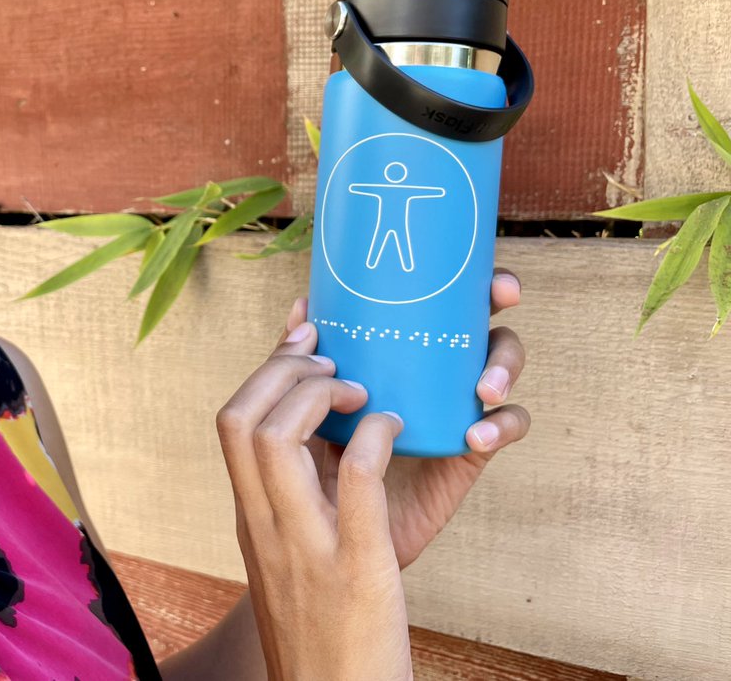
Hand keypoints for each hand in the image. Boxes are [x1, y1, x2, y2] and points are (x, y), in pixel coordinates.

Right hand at [217, 325, 412, 680]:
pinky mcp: (356, 565)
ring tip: (357, 390)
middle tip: (332, 361)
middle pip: (239, 418)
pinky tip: (393, 428)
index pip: (230, 421)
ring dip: (317, 394)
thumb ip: (298, 493)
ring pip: (274, 439)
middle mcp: (264, 525)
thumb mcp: (296, 552)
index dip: (265, 366)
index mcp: (251, 517)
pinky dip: (372, 435)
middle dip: (284, 369)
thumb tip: (313, 431)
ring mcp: (305, 544)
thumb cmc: (326, 622)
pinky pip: (355, 479)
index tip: (303, 337)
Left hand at [299, 271, 529, 567]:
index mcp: (395, 344)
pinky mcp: (471, 446)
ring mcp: (456, 402)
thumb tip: (302, 307)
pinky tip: (473, 435)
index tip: (477, 268)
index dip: (461, 272)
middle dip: (495, 296)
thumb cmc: (319, 462)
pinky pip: (507, 426)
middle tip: (501, 294)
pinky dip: (500, 424)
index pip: (434, 294)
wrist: (335, 535)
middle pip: (477, 315)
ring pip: (500, 364)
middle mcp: (431, 364)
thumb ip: (297, 365)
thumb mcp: (304, 409)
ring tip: (482, 386)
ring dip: (501, 362)